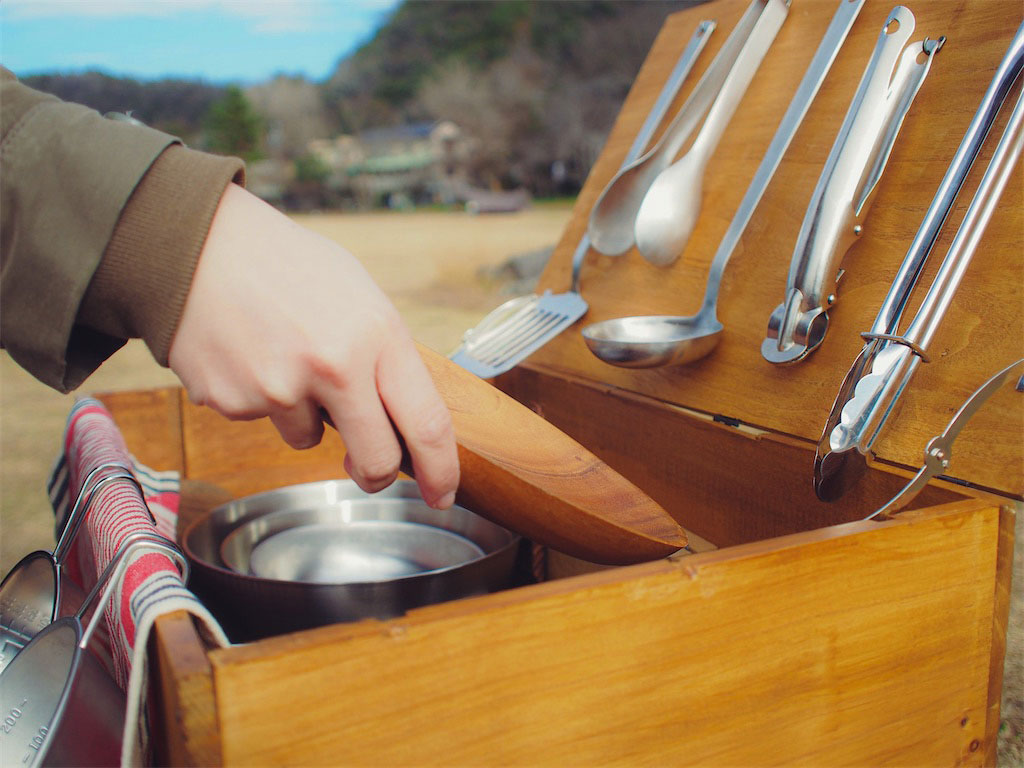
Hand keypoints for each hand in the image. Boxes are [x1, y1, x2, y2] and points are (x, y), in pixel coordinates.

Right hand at [168, 184, 458, 508]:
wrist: (198, 246)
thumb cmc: (287, 265)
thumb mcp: (359, 295)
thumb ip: (385, 355)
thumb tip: (406, 416)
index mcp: (377, 334)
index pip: (426, 423)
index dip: (441, 470)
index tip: (444, 494)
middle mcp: (335, 366)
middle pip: (377, 461)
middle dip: (377, 473)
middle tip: (370, 468)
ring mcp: (281, 388)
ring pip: (310, 439)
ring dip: (306, 415)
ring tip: (284, 357)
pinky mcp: (234, 403)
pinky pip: (263, 421)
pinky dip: (261, 399)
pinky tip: (249, 355)